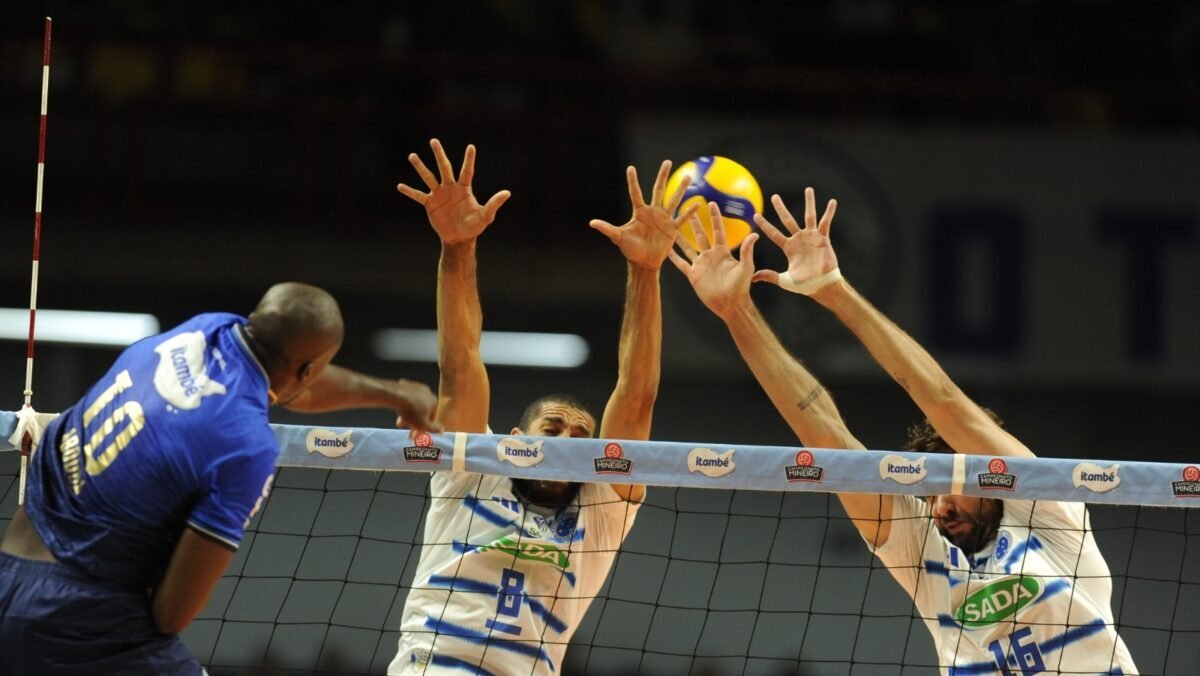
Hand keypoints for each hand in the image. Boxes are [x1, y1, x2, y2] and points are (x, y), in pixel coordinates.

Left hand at [390, 379, 441, 434]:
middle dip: (414, 422)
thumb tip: (442, 430)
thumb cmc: (412, 412)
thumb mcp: (423, 424)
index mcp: (434, 401)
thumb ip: (434, 429)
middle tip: (407, 429)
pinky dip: (403, 405)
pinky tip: (397, 409)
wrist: (395, 396)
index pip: (432, 416)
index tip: (417, 434)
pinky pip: (406, 398)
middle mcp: (427, 392)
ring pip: (414, 404)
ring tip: (399, 423)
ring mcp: (416, 387)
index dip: (425, 427)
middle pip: (422, 410)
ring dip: (408, 415)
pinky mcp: (405, 384)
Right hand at [397, 139, 510, 243]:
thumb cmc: (474, 226)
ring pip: (429, 178)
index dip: (469, 160)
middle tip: (433, 141)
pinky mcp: (430, 204)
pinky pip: (418, 196)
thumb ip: (494, 204)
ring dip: (421, 168)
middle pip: (444, 168)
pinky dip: (410, 192)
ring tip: (412, 156)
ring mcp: (439, 194)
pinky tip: (400, 186)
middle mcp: (450, 187)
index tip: (471, 147)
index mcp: (464, 188)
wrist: (459, 237)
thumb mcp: (485, 216)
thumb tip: (507, 193)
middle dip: (439, 155)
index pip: (467, 171)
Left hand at [590, 161, 698, 269]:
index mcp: (639, 212)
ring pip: (673, 200)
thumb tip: (591, 223)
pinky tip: (698, 203)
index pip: (636, 192)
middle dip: (663, 175)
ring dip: (681, 189)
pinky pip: (682, 218)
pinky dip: (689, 212)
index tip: (630, 168)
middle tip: (668, 162)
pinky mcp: (672, 229)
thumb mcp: (618, 237)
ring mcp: (664, 219)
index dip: (633, 181)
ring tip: (688, 177)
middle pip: (659, 189)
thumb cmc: (630, 249)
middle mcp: (653, 212)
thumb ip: (607, 228)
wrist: (644, 262)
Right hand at [667, 201, 759, 319]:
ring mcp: (700, 264)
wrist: (730, 304)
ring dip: (680, 237)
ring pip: (688, 247)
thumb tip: (755, 235)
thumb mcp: (745, 267)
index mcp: (722, 252)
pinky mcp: (693, 275)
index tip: (711, 203)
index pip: (717, 230)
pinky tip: (666, 250)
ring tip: (673, 226)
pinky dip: (673, 257)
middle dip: (695, 222)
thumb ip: (747, 251)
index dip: (714, 217)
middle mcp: (710, 255)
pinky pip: (681, 263)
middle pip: (700, 235)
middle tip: (688, 209)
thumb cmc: (740, 287)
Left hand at [750, 188, 838, 287]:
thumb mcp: (784, 280)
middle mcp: (798, 239)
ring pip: (809, 216)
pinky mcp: (823, 238)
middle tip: (774, 196)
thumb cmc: (805, 285)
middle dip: (780, 208)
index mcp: (788, 248)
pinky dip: (829, 212)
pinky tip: (832, 202)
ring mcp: (811, 237)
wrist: (822, 285)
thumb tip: (752, 278)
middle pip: (787, 219)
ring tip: (808, 189)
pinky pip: (826, 223)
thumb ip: (770, 276)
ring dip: (809, 202)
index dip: (764, 225)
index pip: (773, 233)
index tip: (755, 215)